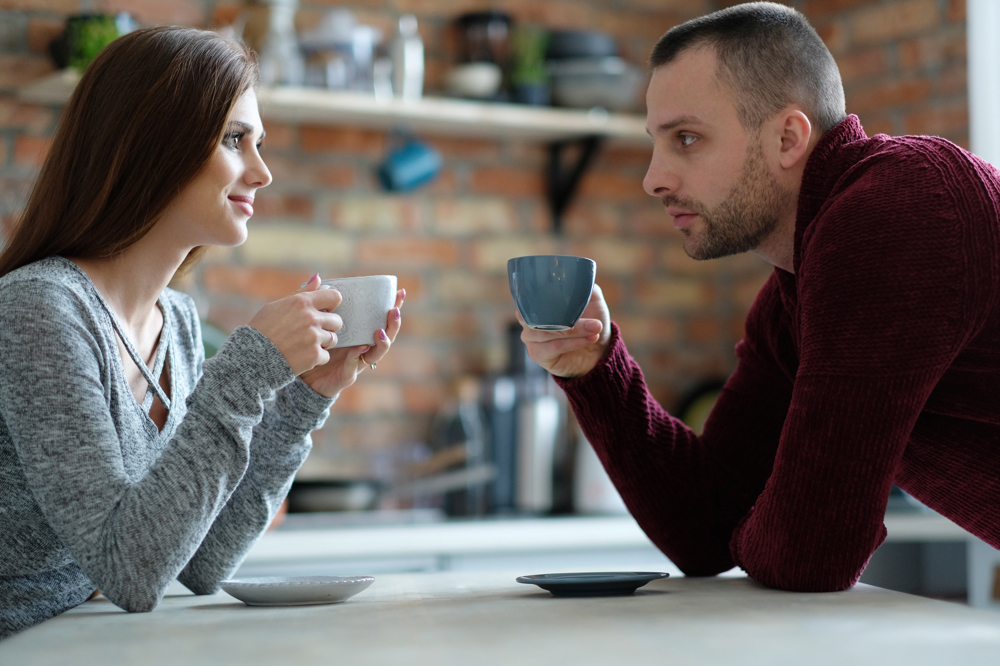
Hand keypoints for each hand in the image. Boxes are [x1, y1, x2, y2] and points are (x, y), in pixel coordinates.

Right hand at [248, 274, 346, 375]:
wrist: (252, 357)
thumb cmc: (263, 329)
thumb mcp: (277, 306)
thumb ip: (301, 293)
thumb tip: (319, 279)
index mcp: (302, 302)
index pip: (335, 297)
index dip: (331, 305)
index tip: (325, 311)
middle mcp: (311, 318)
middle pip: (337, 321)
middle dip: (328, 327)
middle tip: (312, 332)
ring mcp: (314, 337)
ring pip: (333, 339)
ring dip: (323, 343)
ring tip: (305, 345)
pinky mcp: (315, 355)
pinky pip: (326, 356)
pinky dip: (316, 358)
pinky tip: (301, 356)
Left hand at [299, 278, 404, 398]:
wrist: (301, 376)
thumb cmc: (310, 346)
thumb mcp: (314, 321)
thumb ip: (317, 301)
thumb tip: (318, 276)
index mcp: (359, 332)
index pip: (381, 318)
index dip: (393, 307)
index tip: (400, 293)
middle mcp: (363, 347)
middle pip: (386, 335)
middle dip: (393, 323)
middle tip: (393, 311)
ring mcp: (357, 362)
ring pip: (377, 353)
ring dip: (382, 342)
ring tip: (379, 331)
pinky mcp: (346, 376)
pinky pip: (353, 367)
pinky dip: (356, 358)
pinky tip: (358, 349)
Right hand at [516, 284, 611, 378]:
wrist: (597, 348)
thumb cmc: (591, 321)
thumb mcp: (592, 300)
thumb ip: (586, 287)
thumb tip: (584, 278)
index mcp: (536, 303)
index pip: (529, 297)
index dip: (546, 298)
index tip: (570, 299)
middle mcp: (528, 319)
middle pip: (539, 317)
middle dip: (567, 320)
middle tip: (593, 322)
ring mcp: (530, 338)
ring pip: (548, 333)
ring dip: (575, 332)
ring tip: (595, 329)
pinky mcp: (536, 354)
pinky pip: (553, 347)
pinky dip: (572, 343)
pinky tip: (588, 339)